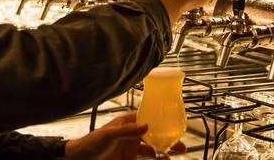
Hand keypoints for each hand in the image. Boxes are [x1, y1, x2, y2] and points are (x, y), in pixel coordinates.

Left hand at [65, 112, 185, 159]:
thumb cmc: (91, 142)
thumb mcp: (109, 135)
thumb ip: (127, 131)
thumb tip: (147, 125)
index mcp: (127, 123)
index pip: (146, 117)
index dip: (159, 119)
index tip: (174, 122)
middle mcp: (131, 135)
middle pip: (153, 135)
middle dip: (167, 139)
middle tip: (181, 145)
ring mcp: (131, 148)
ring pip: (152, 149)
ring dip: (163, 152)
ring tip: (174, 156)